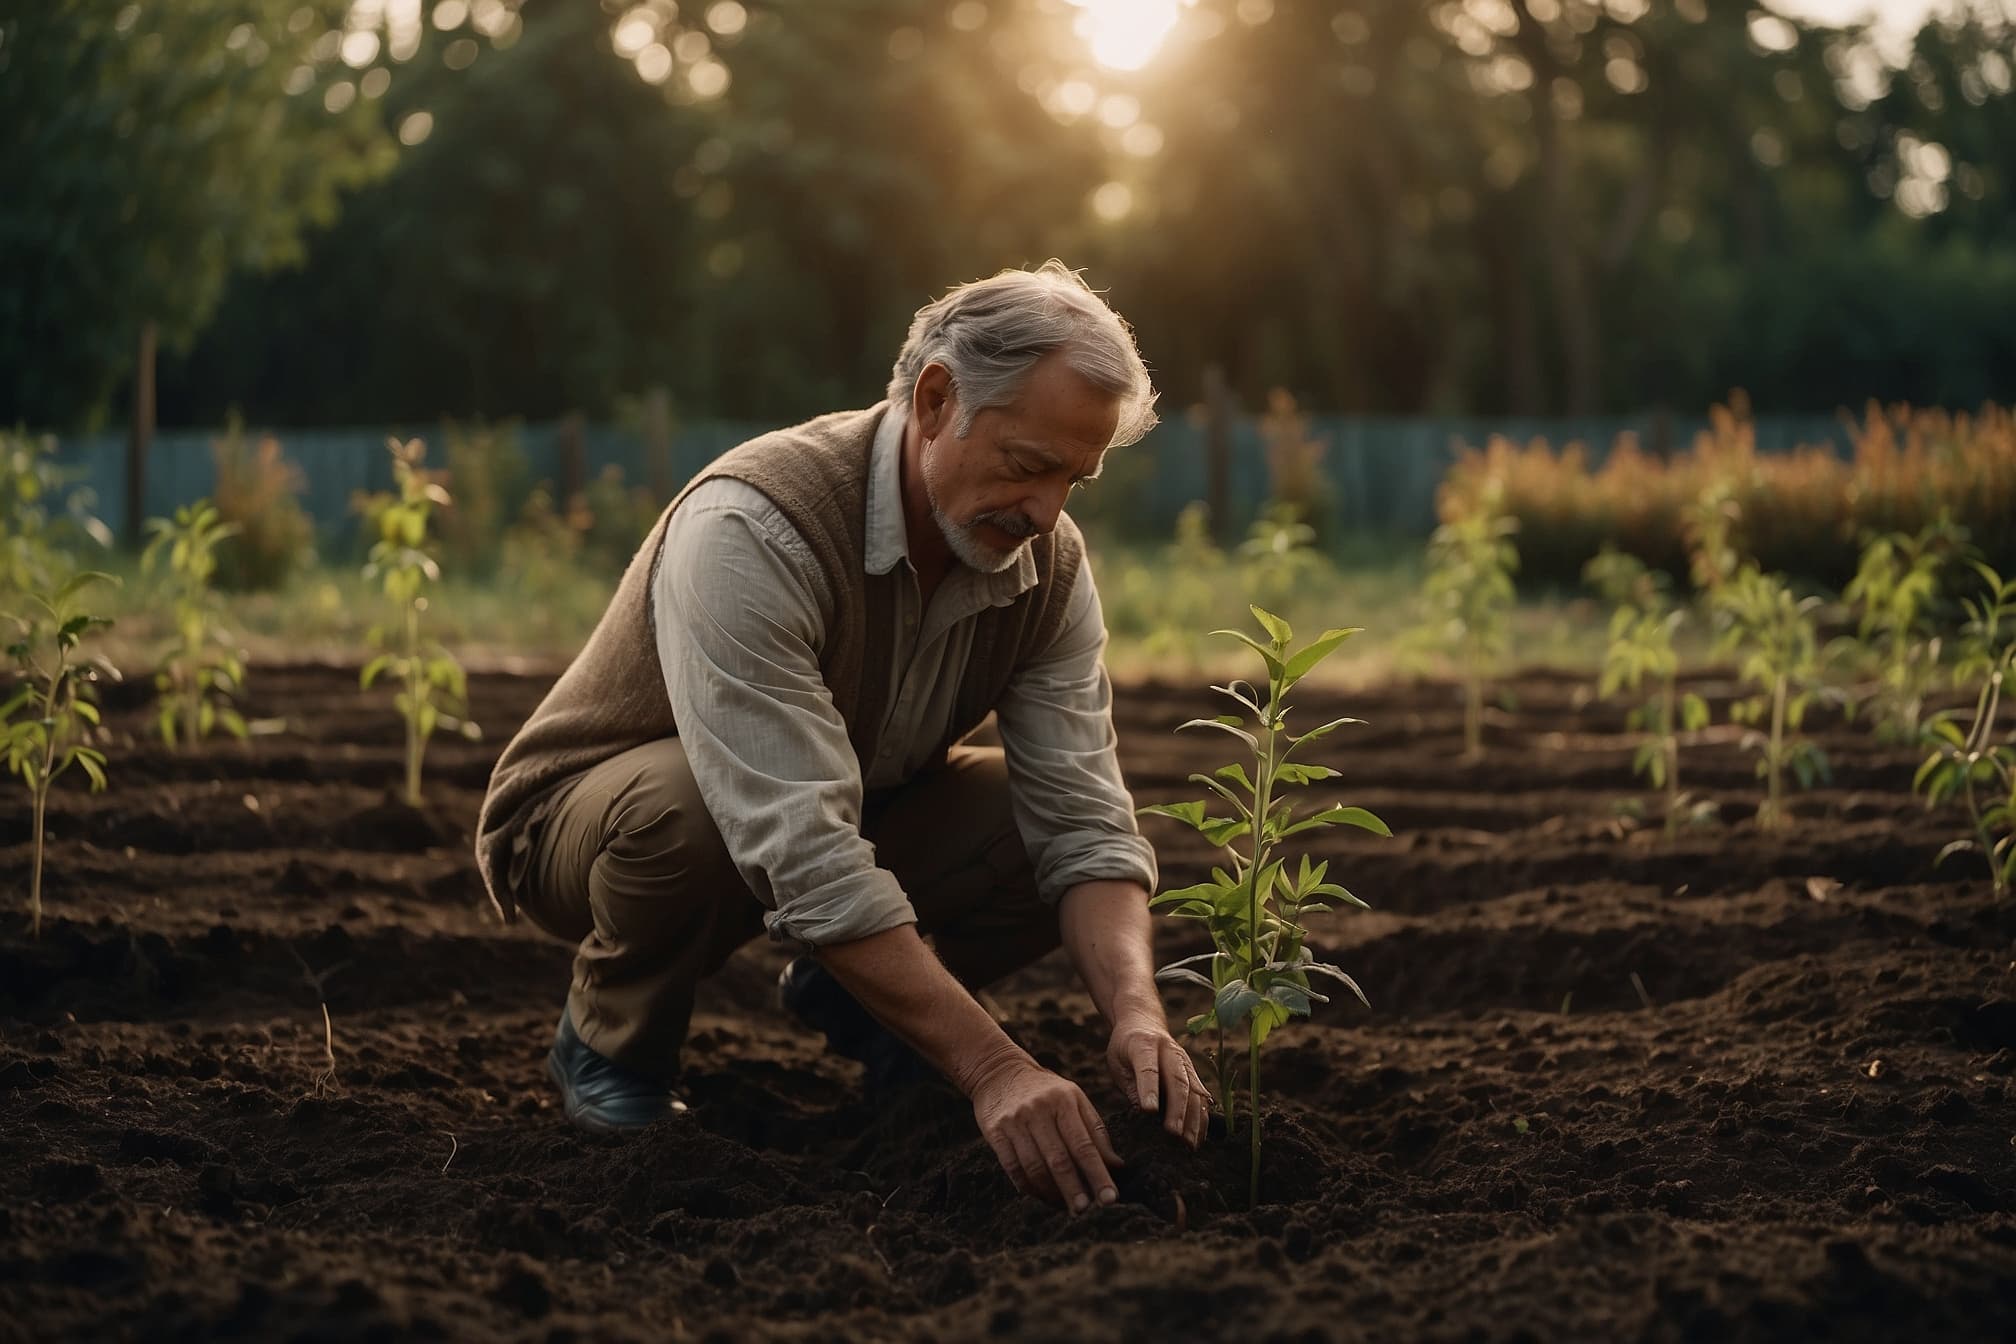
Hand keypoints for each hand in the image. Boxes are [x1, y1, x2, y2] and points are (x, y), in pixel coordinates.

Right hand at [969, 1054, 1123, 1212]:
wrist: (1000, 1071)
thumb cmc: (1046, 1091)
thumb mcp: (1074, 1099)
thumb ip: (1095, 1131)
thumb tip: (1117, 1166)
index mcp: (1065, 1101)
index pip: (1085, 1145)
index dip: (1098, 1174)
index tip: (1110, 1198)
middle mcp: (1039, 1110)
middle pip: (1059, 1160)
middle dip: (1074, 1189)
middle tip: (1085, 1211)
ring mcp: (1015, 1121)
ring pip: (1035, 1167)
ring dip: (1051, 1193)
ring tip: (1064, 1206)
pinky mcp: (995, 1132)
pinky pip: (1013, 1167)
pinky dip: (1028, 1186)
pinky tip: (1040, 1194)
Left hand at [1107, 1017, 1209, 1149]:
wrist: (1144, 1022)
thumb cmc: (1126, 1047)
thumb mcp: (1118, 1062)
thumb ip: (1130, 1086)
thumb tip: (1143, 1115)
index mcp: (1144, 1044)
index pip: (1149, 1068)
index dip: (1150, 1089)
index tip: (1149, 1111)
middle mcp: (1170, 1052)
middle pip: (1178, 1081)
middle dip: (1178, 1110)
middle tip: (1174, 1135)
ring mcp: (1186, 1063)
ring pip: (1194, 1091)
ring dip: (1194, 1119)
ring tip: (1189, 1145)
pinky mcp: (1194, 1074)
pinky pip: (1202, 1097)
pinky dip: (1201, 1119)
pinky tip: (1198, 1139)